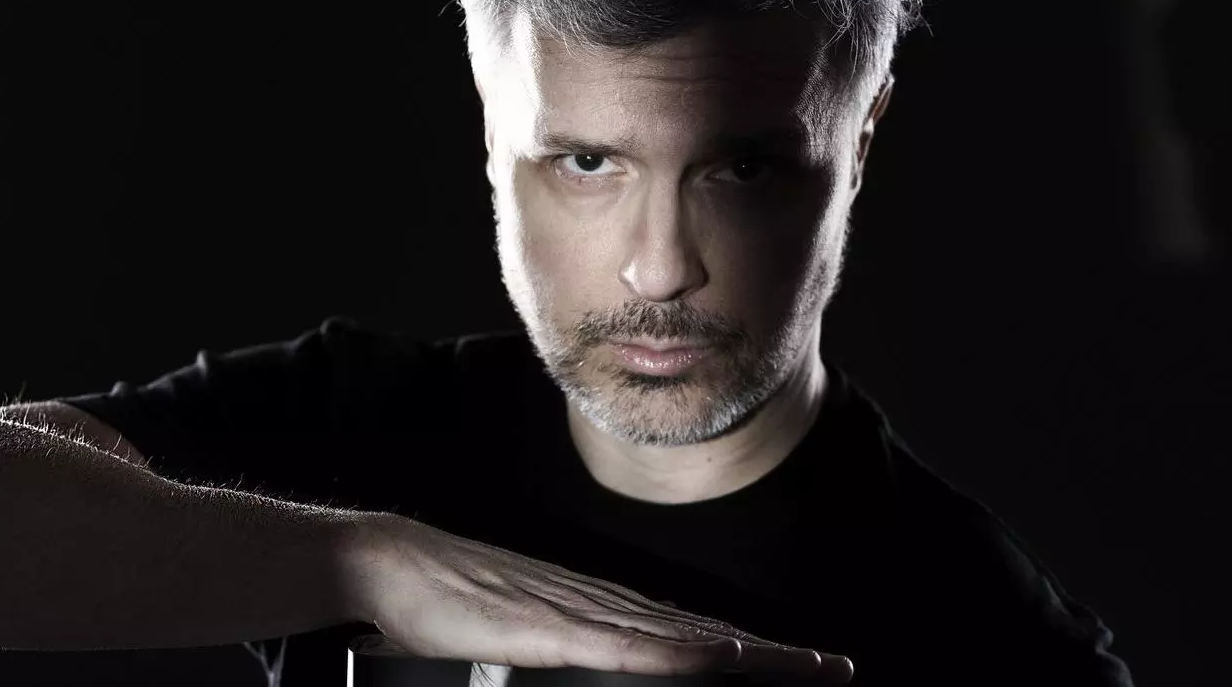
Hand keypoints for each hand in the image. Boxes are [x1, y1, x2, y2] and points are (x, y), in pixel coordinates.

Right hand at [353, 513, 853, 681]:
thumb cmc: (452, 603)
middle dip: (772, 656)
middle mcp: (604, 605)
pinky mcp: (549, 627)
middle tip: (835, 668)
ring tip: (804, 667)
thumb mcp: (521, 637)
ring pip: (680, 640)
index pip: (690, 636)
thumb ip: (566, 651)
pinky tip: (719, 658)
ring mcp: (579, 612)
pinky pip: (624, 646)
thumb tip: (605, 665)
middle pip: (703, 636)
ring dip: (747, 655)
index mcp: (600, 611)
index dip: (749, 654)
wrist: (395, 563)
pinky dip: (676, 654)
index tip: (799, 667)